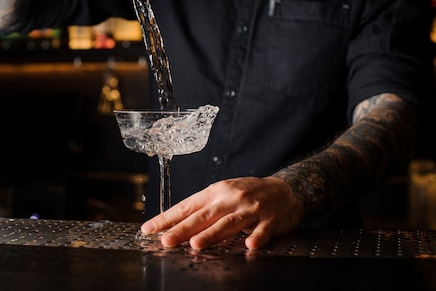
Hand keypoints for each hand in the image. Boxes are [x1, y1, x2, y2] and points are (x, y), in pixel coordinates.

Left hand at [140, 176, 303, 249]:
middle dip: (184, 229)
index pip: (187, 206)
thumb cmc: (249, 193)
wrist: (286, 189)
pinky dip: (256, 238)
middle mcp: (231, 199)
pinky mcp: (270, 221)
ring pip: (229, 223)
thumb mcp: (224, 194)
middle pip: (204, 215)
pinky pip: (262, 230)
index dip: (167, 218)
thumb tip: (174, 224)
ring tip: (196, 244)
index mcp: (216, 192)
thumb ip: (203, 209)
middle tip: (166, 240)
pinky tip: (250, 245)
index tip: (149, 228)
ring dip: (213, 234)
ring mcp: (251, 209)